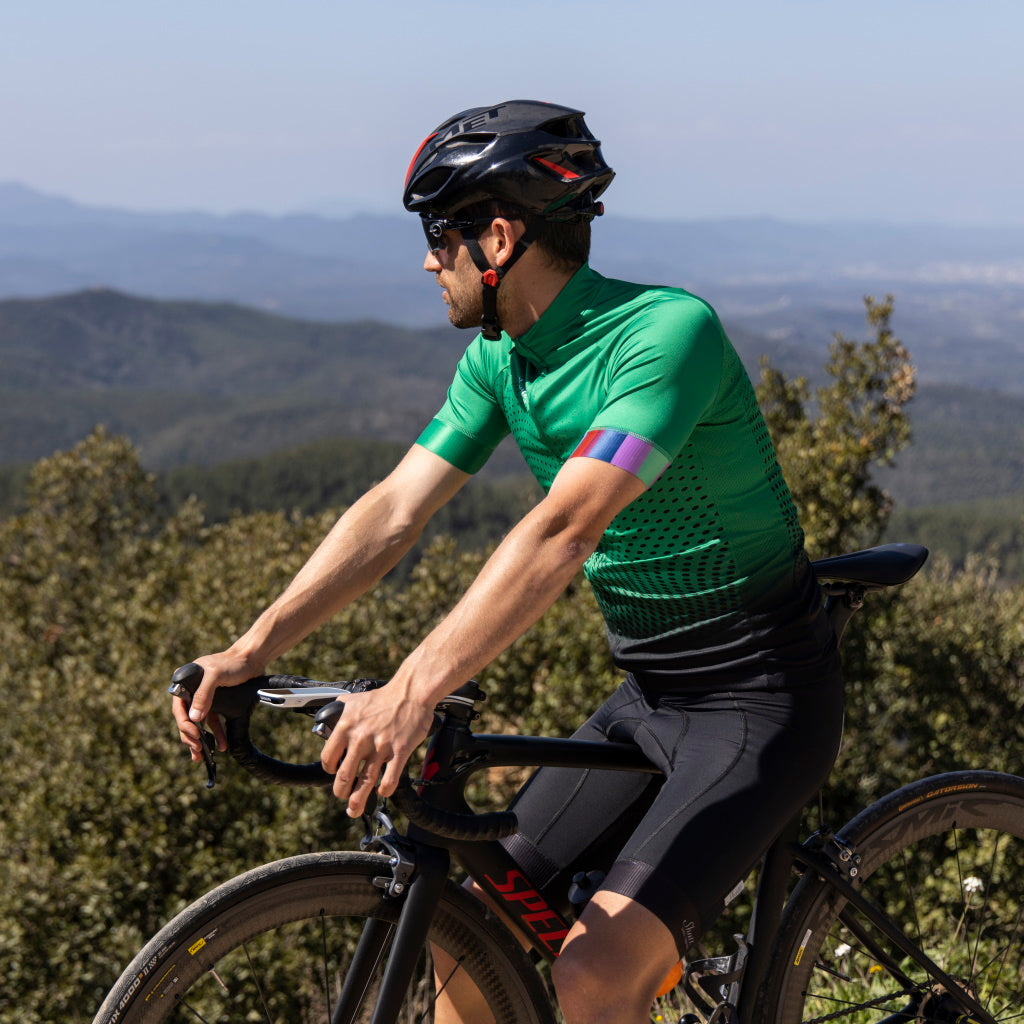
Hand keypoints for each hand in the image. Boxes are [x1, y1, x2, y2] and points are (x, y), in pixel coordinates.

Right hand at [171, 650, 261, 761]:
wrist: (254, 659)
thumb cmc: (233, 663)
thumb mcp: (216, 675)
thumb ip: (204, 694)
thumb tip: (194, 718)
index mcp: (186, 682)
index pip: (179, 708)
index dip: (184, 725)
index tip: (194, 736)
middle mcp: (193, 691)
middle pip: (187, 719)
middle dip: (191, 737)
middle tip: (198, 751)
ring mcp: (205, 698)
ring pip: (200, 723)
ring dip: (203, 740)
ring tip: (204, 755)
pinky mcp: (218, 702)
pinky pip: (214, 721)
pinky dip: (216, 734)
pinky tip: (221, 745)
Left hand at [320, 685, 433, 816]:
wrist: (410, 693)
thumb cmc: (382, 697)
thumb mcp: (352, 701)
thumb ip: (337, 714)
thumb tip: (326, 726)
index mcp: (346, 726)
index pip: (328, 758)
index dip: (330, 769)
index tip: (335, 772)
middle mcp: (361, 738)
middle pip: (343, 776)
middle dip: (341, 792)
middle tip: (344, 796)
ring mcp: (381, 746)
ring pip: (365, 783)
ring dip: (358, 801)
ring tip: (355, 810)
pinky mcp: (400, 751)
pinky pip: (389, 779)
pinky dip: (384, 790)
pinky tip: (382, 792)